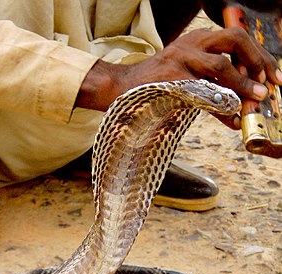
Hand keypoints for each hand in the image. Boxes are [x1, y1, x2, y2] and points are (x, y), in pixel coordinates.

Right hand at [76, 27, 281, 128]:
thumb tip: (239, 109)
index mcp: (197, 40)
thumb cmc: (157, 84)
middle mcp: (190, 43)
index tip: (273, 75)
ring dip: (242, 84)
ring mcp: (180, 59)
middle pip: (234, 40)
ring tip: (254, 101)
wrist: (122, 88)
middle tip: (268, 85)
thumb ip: (213, 86)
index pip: (236, 37)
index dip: (259, 56)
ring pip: (220, 65)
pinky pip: (202, 91)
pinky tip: (230, 119)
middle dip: (257, 61)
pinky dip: (220, 106)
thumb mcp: (187, 77)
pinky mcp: (170, 79)